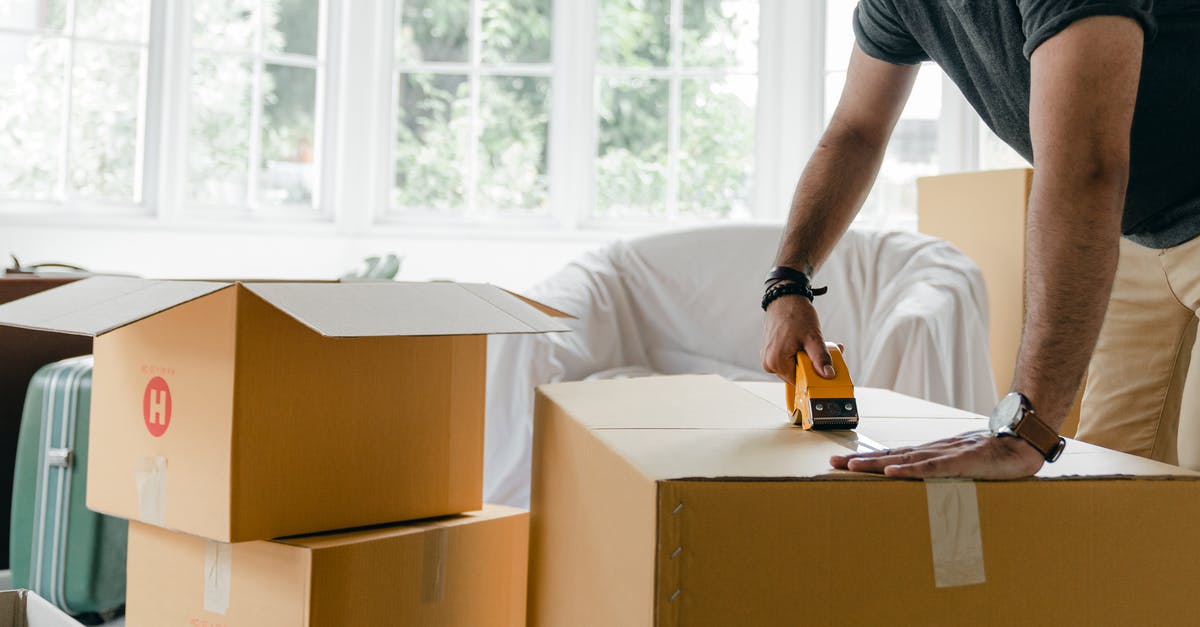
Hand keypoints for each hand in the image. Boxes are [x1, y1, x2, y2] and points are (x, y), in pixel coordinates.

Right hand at [761, 290, 834, 385]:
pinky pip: (789, 359)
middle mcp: (769, 363)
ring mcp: (769, 357)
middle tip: (825, 351)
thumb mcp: (813, 337)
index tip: (826, 366)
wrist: (784, 298)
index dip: (814, 375)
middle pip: (797, 374)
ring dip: (808, 358)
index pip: (799, 381)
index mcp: (776, 362)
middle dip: (813, 365)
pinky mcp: (772, 352)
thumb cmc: (795, 314)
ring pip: (794, 366)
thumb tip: (828, 375)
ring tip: (815, 343)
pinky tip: (806, 342)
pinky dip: (801, 353)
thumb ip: (820, 358)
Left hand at [830, 432, 1044, 478]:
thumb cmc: (995, 456)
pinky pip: (931, 467)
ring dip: (876, 464)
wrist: (1024, 444)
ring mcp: (945, 454)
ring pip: (904, 459)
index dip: (868, 459)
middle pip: (890, 455)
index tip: (843, 464)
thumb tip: (924, 484)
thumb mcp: (963, 466)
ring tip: (851, 468)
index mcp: (932, 453)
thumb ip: (944, 473)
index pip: (894, 456)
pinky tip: (891, 472)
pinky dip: (909, 470)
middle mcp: (933, 450)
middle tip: (833, 465)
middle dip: (861, 461)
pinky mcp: (961, 461)